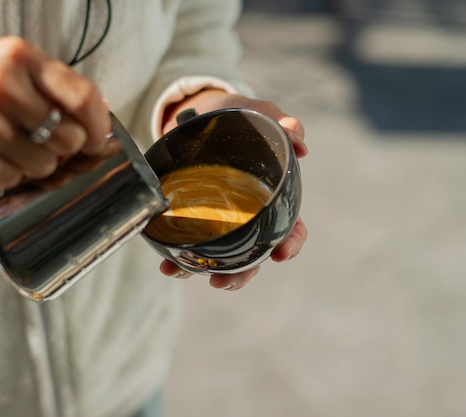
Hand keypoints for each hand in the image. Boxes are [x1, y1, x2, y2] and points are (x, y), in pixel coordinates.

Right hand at [0, 37, 112, 187]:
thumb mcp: (12, 68)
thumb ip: (55, 86)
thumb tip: (100, 112)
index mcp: (19, 58)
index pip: (81, 96)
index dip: (98, 125)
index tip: (97, 138)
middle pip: (68, 136)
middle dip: (64, 147)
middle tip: (44, 141)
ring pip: (44, 163)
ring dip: (35, 163)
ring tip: (12, 147)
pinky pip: (13, 179)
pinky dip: (9, 175)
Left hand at [159, 90, 308, 289]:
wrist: (201, 113)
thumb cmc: (239, 117)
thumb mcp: (260, 114)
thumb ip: (279, 123)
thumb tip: (298, 139)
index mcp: (273, 197)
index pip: (291, 227)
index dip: (290, 244)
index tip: (280, 254)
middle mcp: (249, 216)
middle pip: (254, 254)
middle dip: (242, 273)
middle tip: (222, 281)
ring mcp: (222, 220)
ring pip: (222, 258)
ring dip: (208, 273)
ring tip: (186, 274)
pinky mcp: (194, 218)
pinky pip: (190, 245)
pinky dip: (178, 261)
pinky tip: (167, 266)